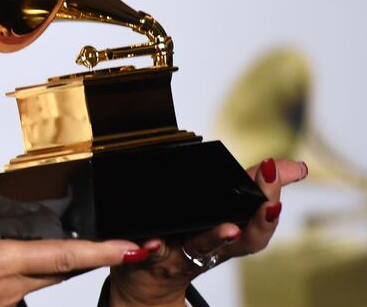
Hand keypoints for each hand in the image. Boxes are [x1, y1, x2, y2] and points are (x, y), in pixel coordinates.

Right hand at [0, 170, 149, 306]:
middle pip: (65, 270)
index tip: (132, 247)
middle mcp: (8, 286)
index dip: (100, 252)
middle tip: (134, 245)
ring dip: (79, 265)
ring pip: (50, 279)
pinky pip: (31, 285)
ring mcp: (2, 300)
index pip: (61, 257)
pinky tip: (43, 262)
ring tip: (102, 250)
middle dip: (102, 257)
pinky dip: (50, 271)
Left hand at [109, 158, 307, 306]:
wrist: (150, 278)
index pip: (261, 220)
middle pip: (243, 239)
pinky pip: (152, 254)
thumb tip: (296, 166)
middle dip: (260, 222)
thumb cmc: (191, 238)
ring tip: (230, 229)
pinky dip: (151, 250)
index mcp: (232, 233)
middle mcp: (214, 247)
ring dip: (217, 238)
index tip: (283, 176)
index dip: (273, 202)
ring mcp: (185, 253)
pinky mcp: (153, 257)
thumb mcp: (225, 211)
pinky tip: (151, 243)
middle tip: (270, 205)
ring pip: (203, 247)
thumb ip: (255, 184)